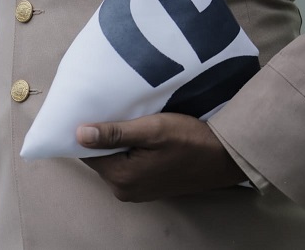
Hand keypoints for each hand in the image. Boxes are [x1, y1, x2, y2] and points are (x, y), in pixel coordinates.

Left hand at [76, 113, 246, 201]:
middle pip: (98, 158)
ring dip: (116, 144)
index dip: (88, 131)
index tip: (95, 112)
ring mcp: (135, 192)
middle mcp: (124, 190)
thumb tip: (79, 134)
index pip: (86, 153)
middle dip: (102, 137)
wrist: (226, 157)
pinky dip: (127, 152)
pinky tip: (139, 137)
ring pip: (112, 162)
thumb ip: (114, 133)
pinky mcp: (146, 188)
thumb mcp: (151, 130)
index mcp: (121, 177)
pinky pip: (126, 167)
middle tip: (115, 113)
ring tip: (129, 122)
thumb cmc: (190, 139)